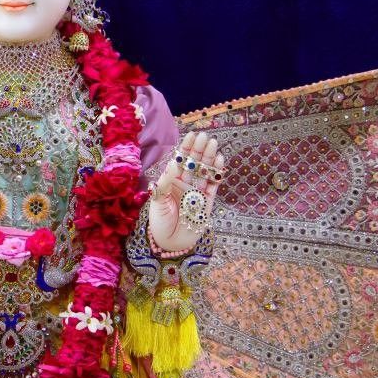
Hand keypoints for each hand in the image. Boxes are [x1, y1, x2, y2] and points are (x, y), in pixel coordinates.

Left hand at [147, 130, 223, 254]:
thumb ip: (165, 182)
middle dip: (199, 149)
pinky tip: (219, 160)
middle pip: (194, 163)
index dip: (186, 148)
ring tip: (213, 143)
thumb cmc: (159, 222)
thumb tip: (173, 163)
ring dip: (209, 158)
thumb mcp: (157, 200)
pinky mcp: (207, 202)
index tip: (191, 135)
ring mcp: (197, 192)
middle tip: (205, 136)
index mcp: (171, 182)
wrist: (169, 242)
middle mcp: (185, 185)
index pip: (180, 161)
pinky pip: (213, 185)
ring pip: (205, 171)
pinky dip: (216, 173)